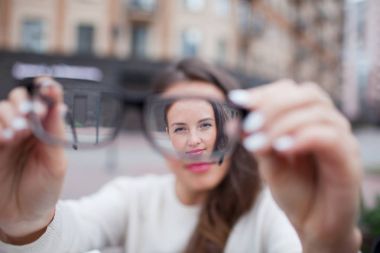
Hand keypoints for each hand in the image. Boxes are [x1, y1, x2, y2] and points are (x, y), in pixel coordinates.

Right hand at [0, 77, 66, 243]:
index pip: (45, 101)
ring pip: (1, 109)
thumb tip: (60, 106)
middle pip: (19, 99)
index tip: (48, 86)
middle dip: (24, 102)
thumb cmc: (44, 189)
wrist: (23, 216)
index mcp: (46, 129)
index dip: (46, 90)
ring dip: (9, 115)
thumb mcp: (56, 163)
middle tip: (30, 115)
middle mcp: (26, 128)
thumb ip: (55, 134)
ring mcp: (6, 135)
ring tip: (17, 133)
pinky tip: (4, 138)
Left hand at [229, 80, 361, 251]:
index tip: (236, 100)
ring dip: (282, 123)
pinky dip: (302, 137)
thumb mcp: (269, 163)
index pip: (291, 90)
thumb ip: (258, 140)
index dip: (264, 93)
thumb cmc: (293, 191)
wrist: (313, 226)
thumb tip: (236, 119)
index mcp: (308, 119)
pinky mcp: (349, 160)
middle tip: (249, 124)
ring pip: (317, 112)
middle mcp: (329, 124)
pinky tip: (280, 148)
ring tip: (258, 141)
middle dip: (273, 105)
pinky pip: (329, 137)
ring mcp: (342, 140)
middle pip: (307, 94)